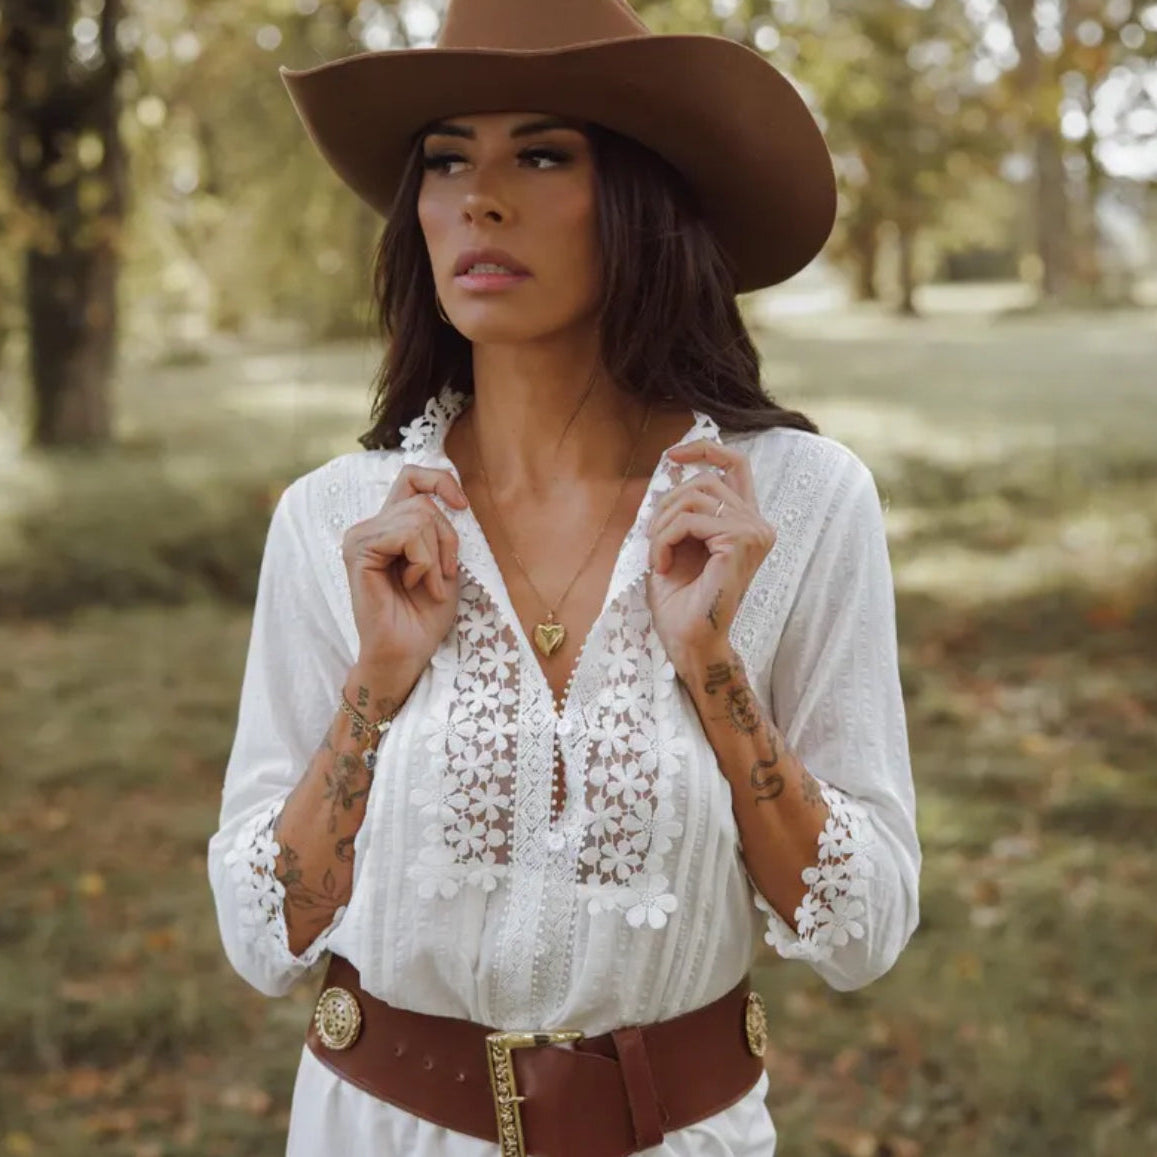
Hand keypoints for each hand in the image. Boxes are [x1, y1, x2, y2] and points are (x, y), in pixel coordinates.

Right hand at [343, 464, 468, 673]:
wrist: (407, 653)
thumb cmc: (425, 615)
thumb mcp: (444, 564)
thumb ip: (441, 530)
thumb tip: (454, 498)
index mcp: (389, 526)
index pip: (411, 477)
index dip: (439, 481)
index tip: (462, 506)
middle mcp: (370, 527)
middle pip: (423, 501)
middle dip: (446, 539)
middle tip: (442, 576)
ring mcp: (360, 537)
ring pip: (418, 516)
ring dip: (435, 557)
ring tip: (427, 585)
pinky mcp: (359, 551)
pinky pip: (406, 535)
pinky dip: (423, 562)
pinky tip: (413, 584)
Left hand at [644, 440, 775, 677]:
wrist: (688, 641)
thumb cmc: (681, 600)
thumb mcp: (678, 542)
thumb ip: (684, 508)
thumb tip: (673, 468)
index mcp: (747, 522)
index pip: (737, 466)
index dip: (705, 449)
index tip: (672, 455)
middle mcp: (758, 524)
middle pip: (704, 480)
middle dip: (667, 504)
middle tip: (652, 539)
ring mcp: (754, 532)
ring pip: (694, 497)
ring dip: (662, 525)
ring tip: (656, 555)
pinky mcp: (740, 541)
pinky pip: (689, 521)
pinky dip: (663, 540)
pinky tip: (660, 566)